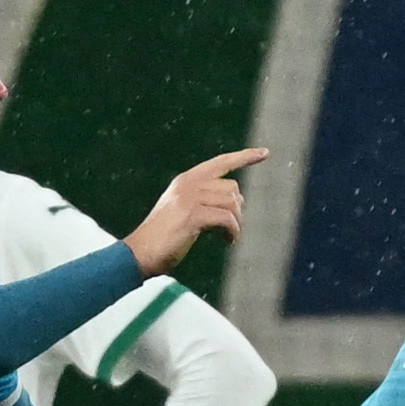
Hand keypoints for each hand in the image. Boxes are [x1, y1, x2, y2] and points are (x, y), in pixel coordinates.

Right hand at [123, 147, 269, 275]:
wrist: (139, 253)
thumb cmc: (162, 239)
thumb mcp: (182, 211)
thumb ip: (204, 200)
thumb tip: (236, 201)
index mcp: (185, 180)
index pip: (221, 162)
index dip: (244, 157)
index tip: (265, 152)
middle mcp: (188, 184)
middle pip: (232, 188)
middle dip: (237, 210)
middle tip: (230, 229)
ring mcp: (189, 198)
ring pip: (232, 203)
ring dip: (236, 224)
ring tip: (228, 237)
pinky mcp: (192, 215)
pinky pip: (227, 219)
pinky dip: (232, 232)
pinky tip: (227, 241)